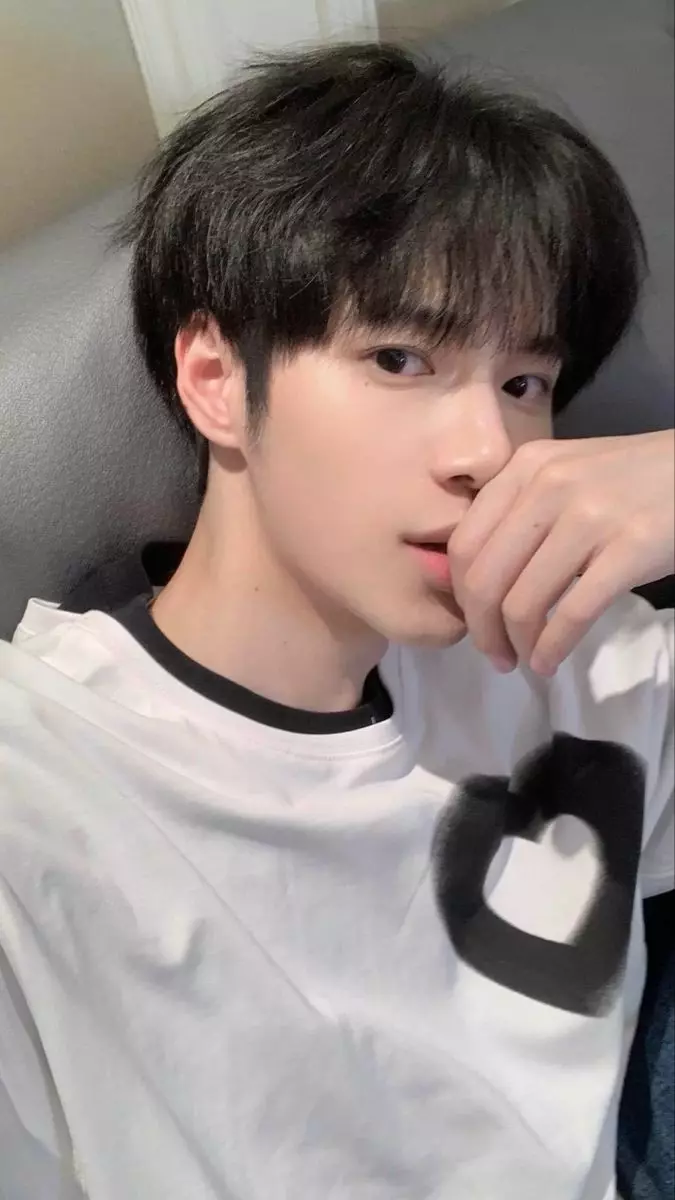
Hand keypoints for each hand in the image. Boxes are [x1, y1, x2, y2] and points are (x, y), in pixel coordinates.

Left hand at [448, 430, 674, 675]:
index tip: (475, 622)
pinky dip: (552, 647)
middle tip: (496, 654)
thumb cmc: (628, 482)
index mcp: (523, 467)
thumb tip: (458, 578)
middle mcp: (548, 485)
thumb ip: (513, 514)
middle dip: (482, 630)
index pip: (463, 544)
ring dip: (516, 644)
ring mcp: (589, 516)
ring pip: (522, 602)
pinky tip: (550, 660)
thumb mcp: (560, 477)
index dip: (459, 596)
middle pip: (483, 578)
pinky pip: (571, 613)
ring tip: (525, 660)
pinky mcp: (629, 548)